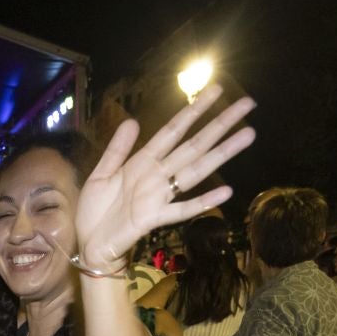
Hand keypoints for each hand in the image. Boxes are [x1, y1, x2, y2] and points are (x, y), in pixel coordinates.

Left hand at [73, 86, 256, 270]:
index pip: (174, 130)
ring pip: (196, 170)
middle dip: (219, 124)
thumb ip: (117, 149)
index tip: (216, 90)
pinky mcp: (154, 218)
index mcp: (144, 161)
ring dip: (221, 153)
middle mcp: (157, 175)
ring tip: (247, 135)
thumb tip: (132, 120)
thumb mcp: (101, 174)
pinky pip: (182, 209)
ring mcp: (158, 196)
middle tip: (247, 104)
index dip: (194, 111)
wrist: (89, 245)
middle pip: (194, 145)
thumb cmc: (95, 211)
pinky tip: (225, 191)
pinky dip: (202, 201)